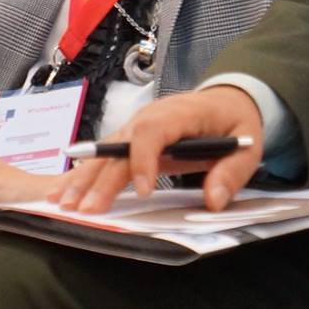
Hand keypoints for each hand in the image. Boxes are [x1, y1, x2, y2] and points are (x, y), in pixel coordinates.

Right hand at [54, 85, 264, 213]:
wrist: (226, 99)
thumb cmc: (234, 121)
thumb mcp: (246, 146)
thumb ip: (231, 173)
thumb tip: (213, 200)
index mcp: (180, 113)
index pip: (153, 132)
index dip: (144, 160)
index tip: (143, 191)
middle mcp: (150, 117)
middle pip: (120, 146)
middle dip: (101, 179)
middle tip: (88, 209)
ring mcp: (136, 126)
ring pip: (104, 151)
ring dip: (83, 177)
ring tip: (63, 202)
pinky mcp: (130, 138)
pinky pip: (104, 155)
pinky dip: (83, 173)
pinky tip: (62, 190)